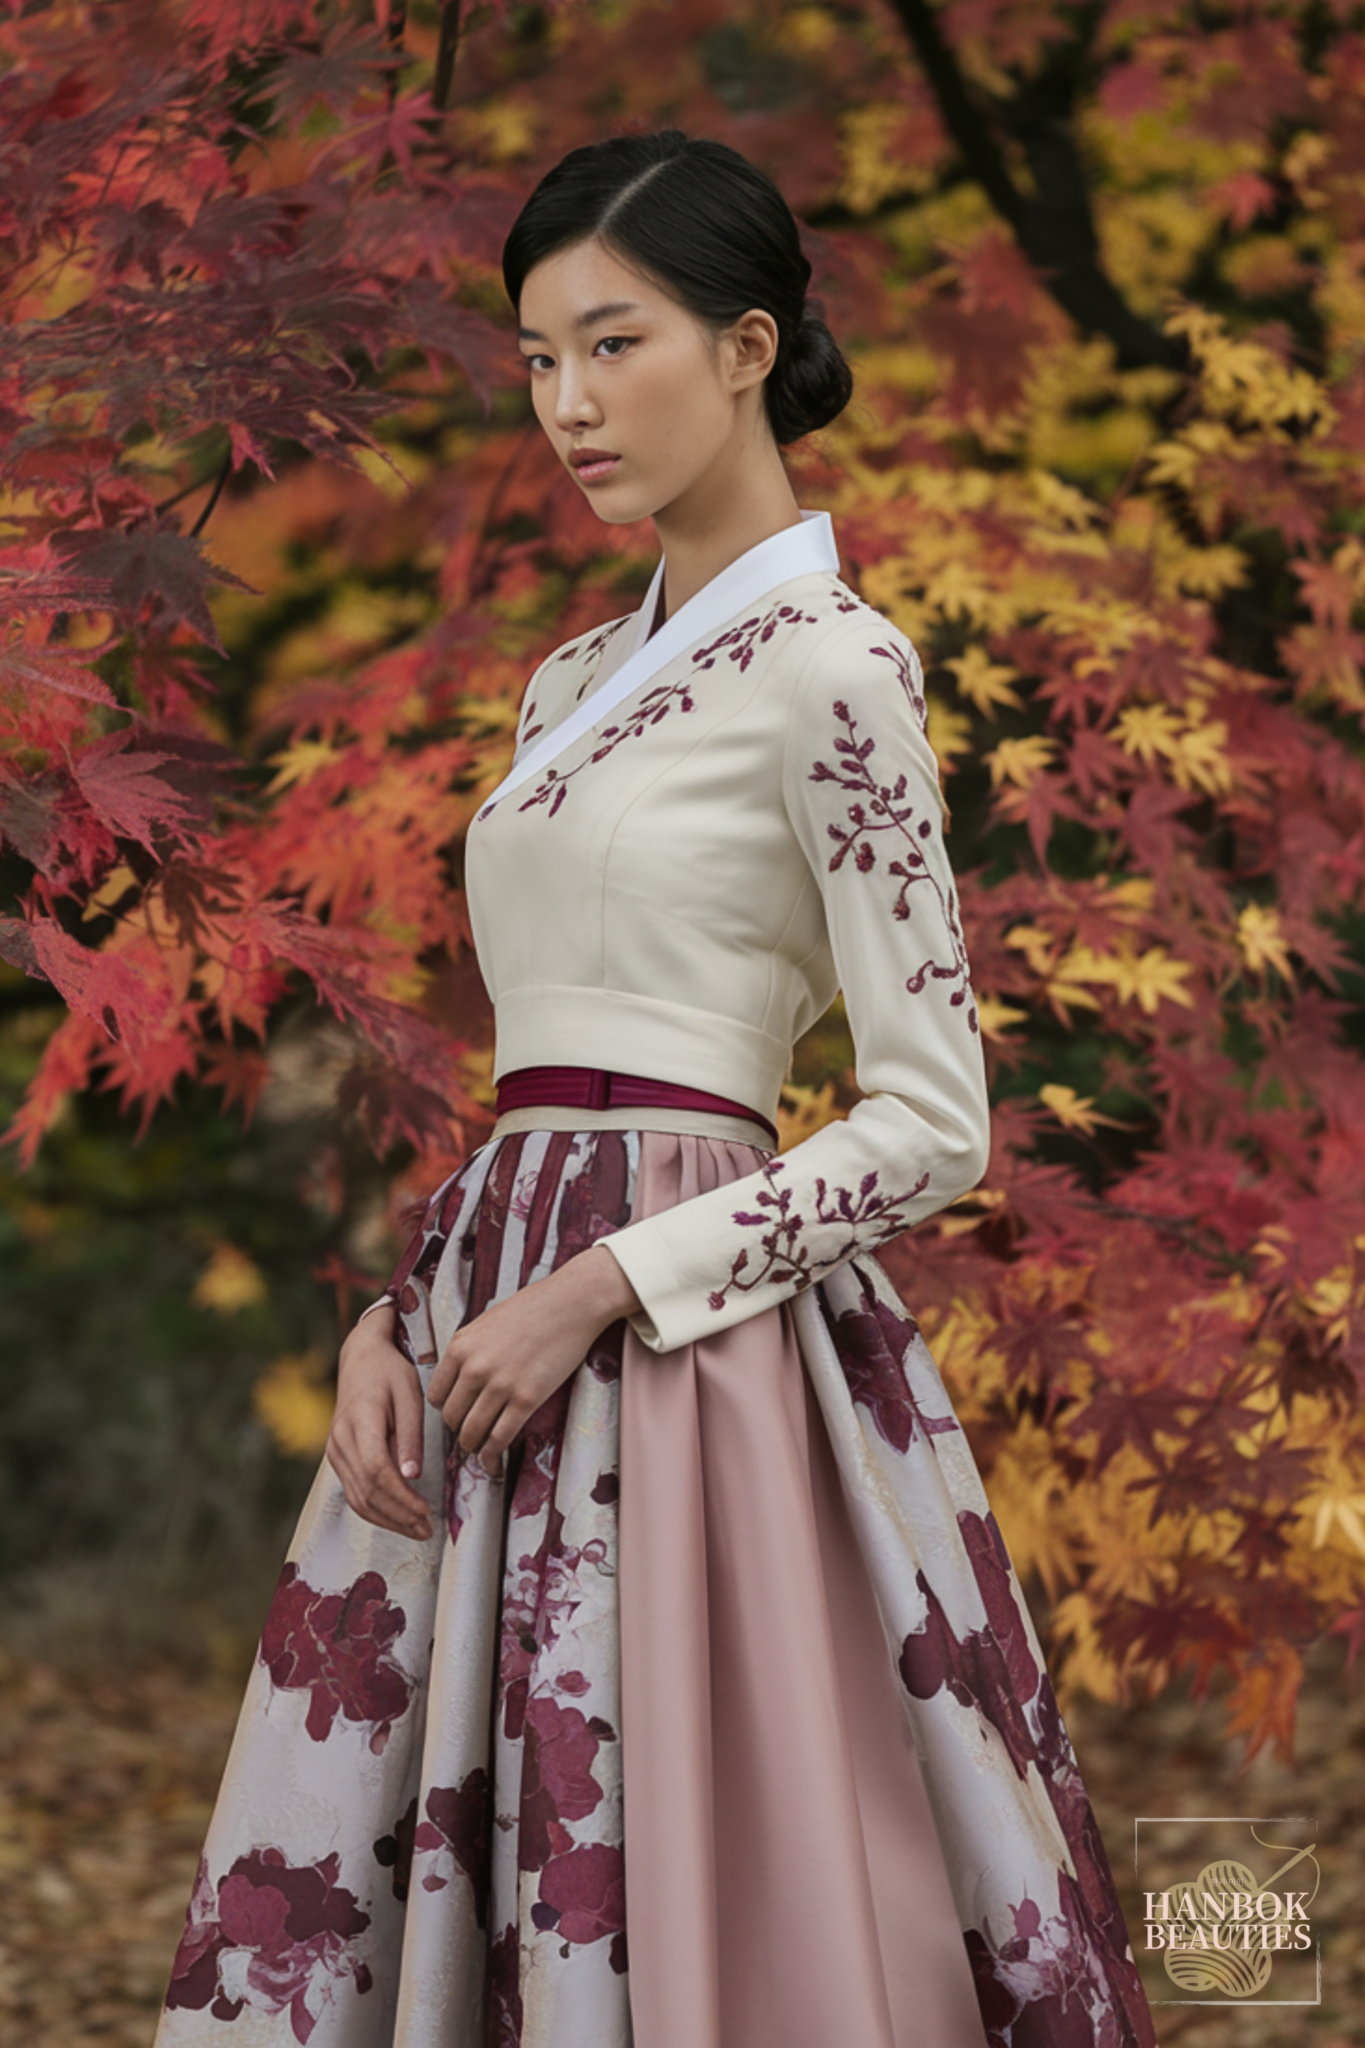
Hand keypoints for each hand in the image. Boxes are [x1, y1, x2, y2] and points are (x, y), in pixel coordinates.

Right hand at [326, 1302, 432, 1541]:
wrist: (360, 1359)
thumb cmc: (390, 1373)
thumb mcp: (409, 1394)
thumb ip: (411, 1436)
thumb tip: (412, 1476)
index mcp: (360, 1421)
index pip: (377, 1470)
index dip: (402, 1497)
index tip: (427, 1511)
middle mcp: (341, 1440)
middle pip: (367, 1491)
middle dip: (398, 1516)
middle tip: (427, 1530)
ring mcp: (335, 1451)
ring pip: (357, 1498)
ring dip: (387, 1520)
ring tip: (416, 1531)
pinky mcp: (337, 1457)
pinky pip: (353, 1492)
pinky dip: (375, 1511)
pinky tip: (397, 1518)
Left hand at [427, 1244, 640, 1475]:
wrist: (571, 1302)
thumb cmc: (532, 1308)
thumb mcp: (486, 1322)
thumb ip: (469, 1350)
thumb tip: (460, 1379)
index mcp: (460, 1346)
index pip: (436, 1395)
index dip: (446, 1409)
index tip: (457, 1414)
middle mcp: (474, 1367)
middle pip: (451, 1417)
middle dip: (458, 1430)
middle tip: (469, 1433)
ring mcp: (500, 1384)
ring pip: (472, 1432)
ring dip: (473, 1446)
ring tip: (480, 1451)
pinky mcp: (527, 1398)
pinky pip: (500, 1437)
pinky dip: (492, 1455)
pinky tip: (493, 1462)